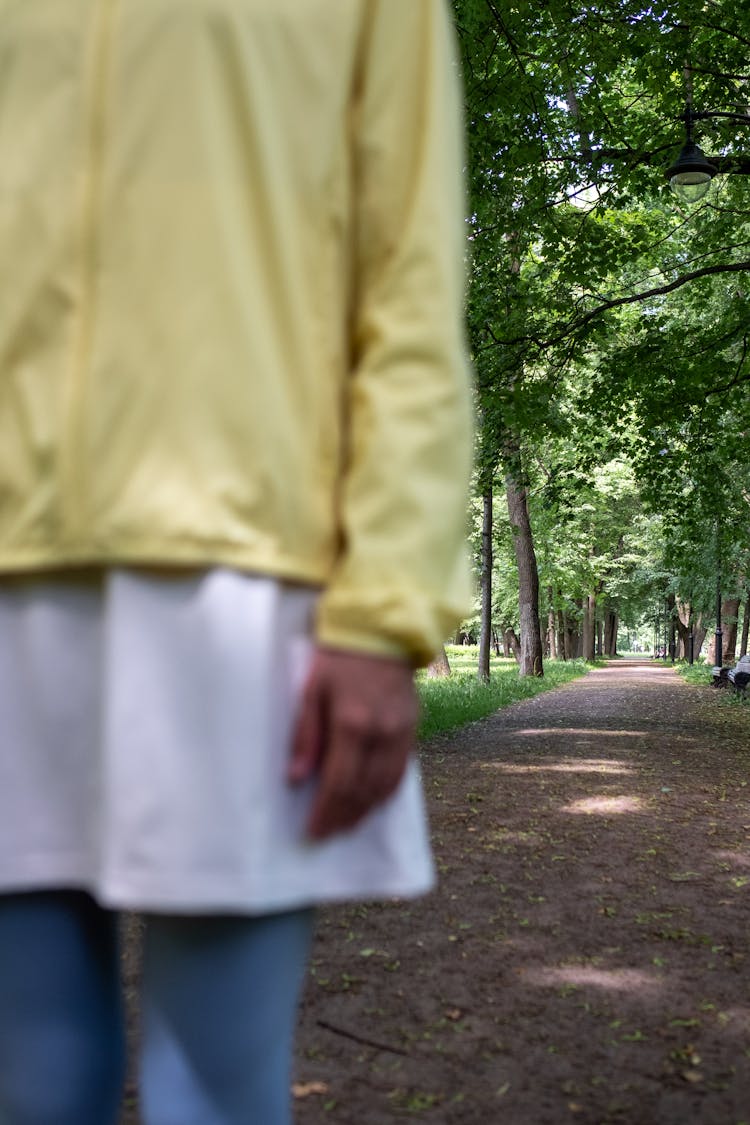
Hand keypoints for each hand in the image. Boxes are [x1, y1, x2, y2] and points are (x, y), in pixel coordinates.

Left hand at [288, 647, 417, 839]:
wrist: (380, 630)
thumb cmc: (338, 657)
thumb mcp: (311, 689)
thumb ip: (305, 735)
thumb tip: (296, 778)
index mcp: (352, 723)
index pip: (339, 783)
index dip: (326, 813)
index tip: (312, 833)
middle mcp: (382, 733)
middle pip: (363, 791)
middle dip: (344, 818)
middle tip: (326, 836)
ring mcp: (402, 732)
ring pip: (386, 787)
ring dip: (366, 812)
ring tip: (346, 826)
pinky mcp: (413, 728)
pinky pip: (402, 772)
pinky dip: (386, 793)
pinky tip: (371, 802)